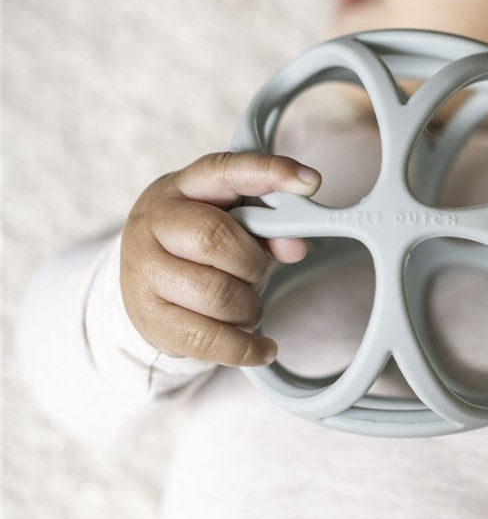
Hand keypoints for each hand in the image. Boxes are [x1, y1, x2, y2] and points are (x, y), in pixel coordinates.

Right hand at [119, 151, 321, 366]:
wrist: (146, 283)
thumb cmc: (201, 245)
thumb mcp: (235, 224)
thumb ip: (270, 226)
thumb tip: (295, 245)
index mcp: (184, 187)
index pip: (226, 170)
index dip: (270, 173)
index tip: (312, 181)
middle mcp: (155, 222)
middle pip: (214, 237)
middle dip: (252, 262)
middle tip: (256, 272)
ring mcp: (144, 271)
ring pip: (216, 294)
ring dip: (249, 307)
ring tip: (247, 306)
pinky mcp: (149, 318)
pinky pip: (207, 340)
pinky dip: (245, 348)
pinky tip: (263, 349)